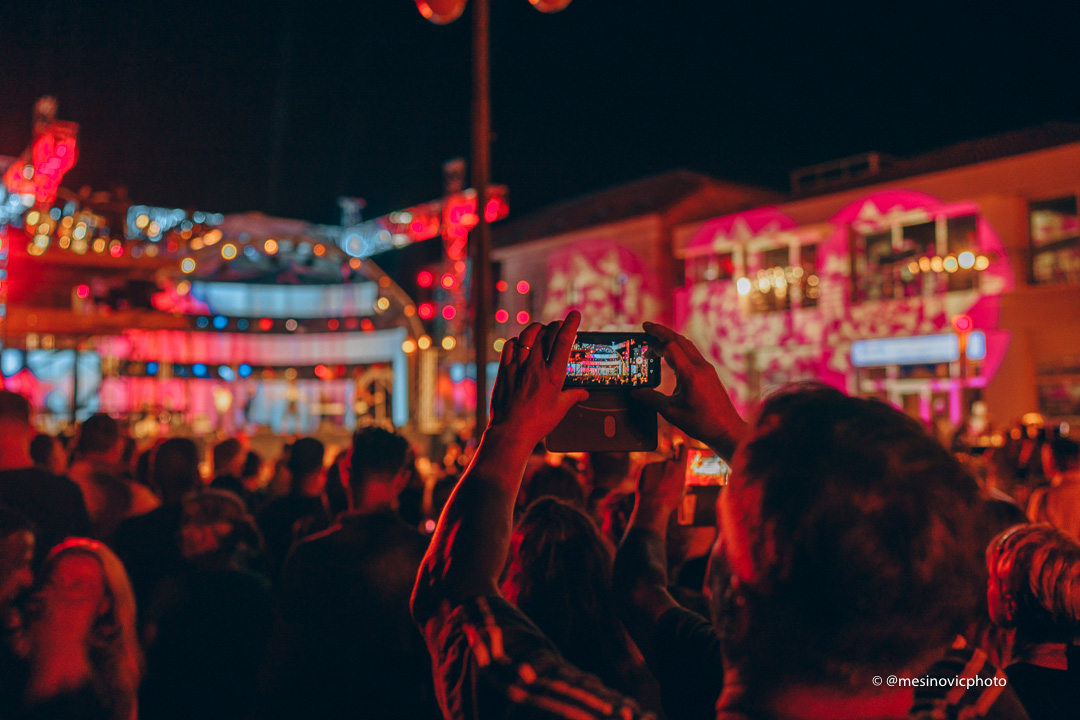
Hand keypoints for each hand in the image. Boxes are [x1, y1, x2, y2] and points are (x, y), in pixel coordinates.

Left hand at [488, 311, 589, 444]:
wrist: (511, 431)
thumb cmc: (538, 423)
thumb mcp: (560, 409)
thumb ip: (572, 396)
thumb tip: (584, 393)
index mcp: (553, 375)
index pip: (564, 341)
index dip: (570, 324)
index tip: (575, 314)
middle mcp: (535, 367)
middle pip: (545, 334)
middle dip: (554, 326)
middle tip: (558, 325)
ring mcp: (518, 367)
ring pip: (527, 336)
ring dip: (536, 329)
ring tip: (541, 329)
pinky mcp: (504, 370)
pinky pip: (510, 346)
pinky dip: (517, 341)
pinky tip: (521, 343)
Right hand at [633, 322, 747, 456]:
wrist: (726, 430)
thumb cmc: (701, 423)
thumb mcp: (671, 412)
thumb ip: (651, 399)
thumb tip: (635, 392)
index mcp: (690, 375)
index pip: (670, 348)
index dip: (655, 345)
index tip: (644, 349)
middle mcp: (700, 367)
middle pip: (679, 340)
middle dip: (661, 331)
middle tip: (646, 326)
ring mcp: (706, 368)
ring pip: (687, 345)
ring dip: (671, 338)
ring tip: (656, 337)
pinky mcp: (709, 373)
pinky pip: (692, 353)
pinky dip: (679, 348)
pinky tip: (670, 354)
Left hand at [637, 445, 687, 512]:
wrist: (652, 505)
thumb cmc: (669, 501)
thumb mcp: (681, 491)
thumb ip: (682, 481)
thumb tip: (683, 481)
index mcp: (680, 467)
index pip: (682, 448)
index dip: (680, 448)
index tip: (678, 448)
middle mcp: (668, 462)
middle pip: (668, 461)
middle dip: (666, 469)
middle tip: (664, 483)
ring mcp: (656, 463)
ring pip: (657, 466)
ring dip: (657, 473)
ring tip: (656, 487)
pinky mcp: (645, 466)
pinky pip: (648, 469)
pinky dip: (648, 475)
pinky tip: (649, 485)